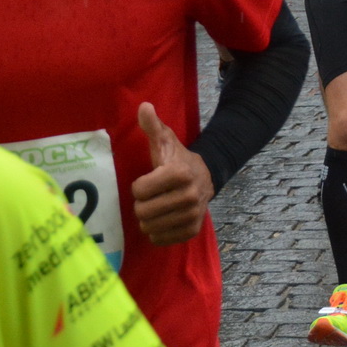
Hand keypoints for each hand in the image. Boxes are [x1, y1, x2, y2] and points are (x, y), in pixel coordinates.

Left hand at [132, 102, 212, 246]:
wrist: (207, 177)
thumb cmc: (177, 159)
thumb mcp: (165, 141)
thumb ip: (152, 126)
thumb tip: (143, 106)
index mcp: (180, 173)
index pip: (139, 191)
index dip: (139, 186)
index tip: (148, 181)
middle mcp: (189, 195)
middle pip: (142, 212)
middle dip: (142, 205)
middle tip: (151, 197)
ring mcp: (192, 215)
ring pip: (149, 228)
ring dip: (148, 219)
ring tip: (157, 207)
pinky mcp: (192, 230)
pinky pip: (160, 239)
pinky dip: (157, 232)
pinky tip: (164, 219)